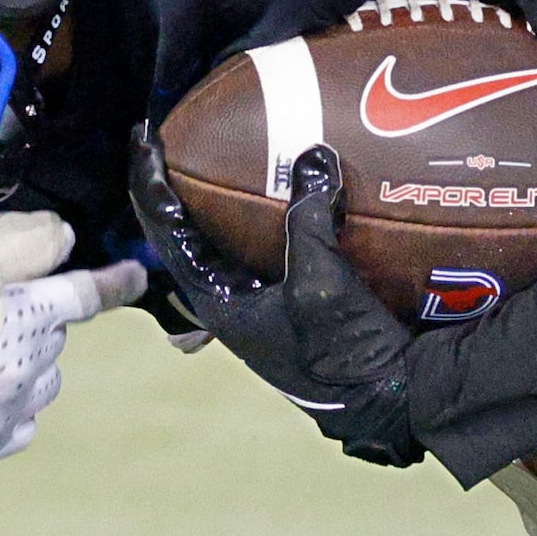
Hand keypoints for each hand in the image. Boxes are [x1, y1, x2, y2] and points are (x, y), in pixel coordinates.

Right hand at [0, 236, 144, 469]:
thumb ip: (21, 243)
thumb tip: (66, 240)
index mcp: (29, 316)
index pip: (88, 294)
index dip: (117, 281)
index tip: (138, 274)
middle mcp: (29, 371)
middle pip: (55, 340)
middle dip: (35, 323)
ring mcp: (5, 416)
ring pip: (40, 386)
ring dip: (23, 369)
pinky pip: (18, 429)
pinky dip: (8, 412)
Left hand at [130, 130, 421, 466]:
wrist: (392, 400)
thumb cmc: (342, 352)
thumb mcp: (321, 282)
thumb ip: (309, 219)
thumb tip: (313, 154)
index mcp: (215, 301)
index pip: (164, 232)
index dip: (149, 183)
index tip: (144, 137)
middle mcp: (229, 300)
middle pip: (186, 231)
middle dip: (176, 184)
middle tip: (169, 135)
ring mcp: (261, 300)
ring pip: (224, 238)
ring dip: (217, 198)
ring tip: (216, 147)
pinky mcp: (295, 297)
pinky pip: (267, 243)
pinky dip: (267, 212)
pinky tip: (283, 183)